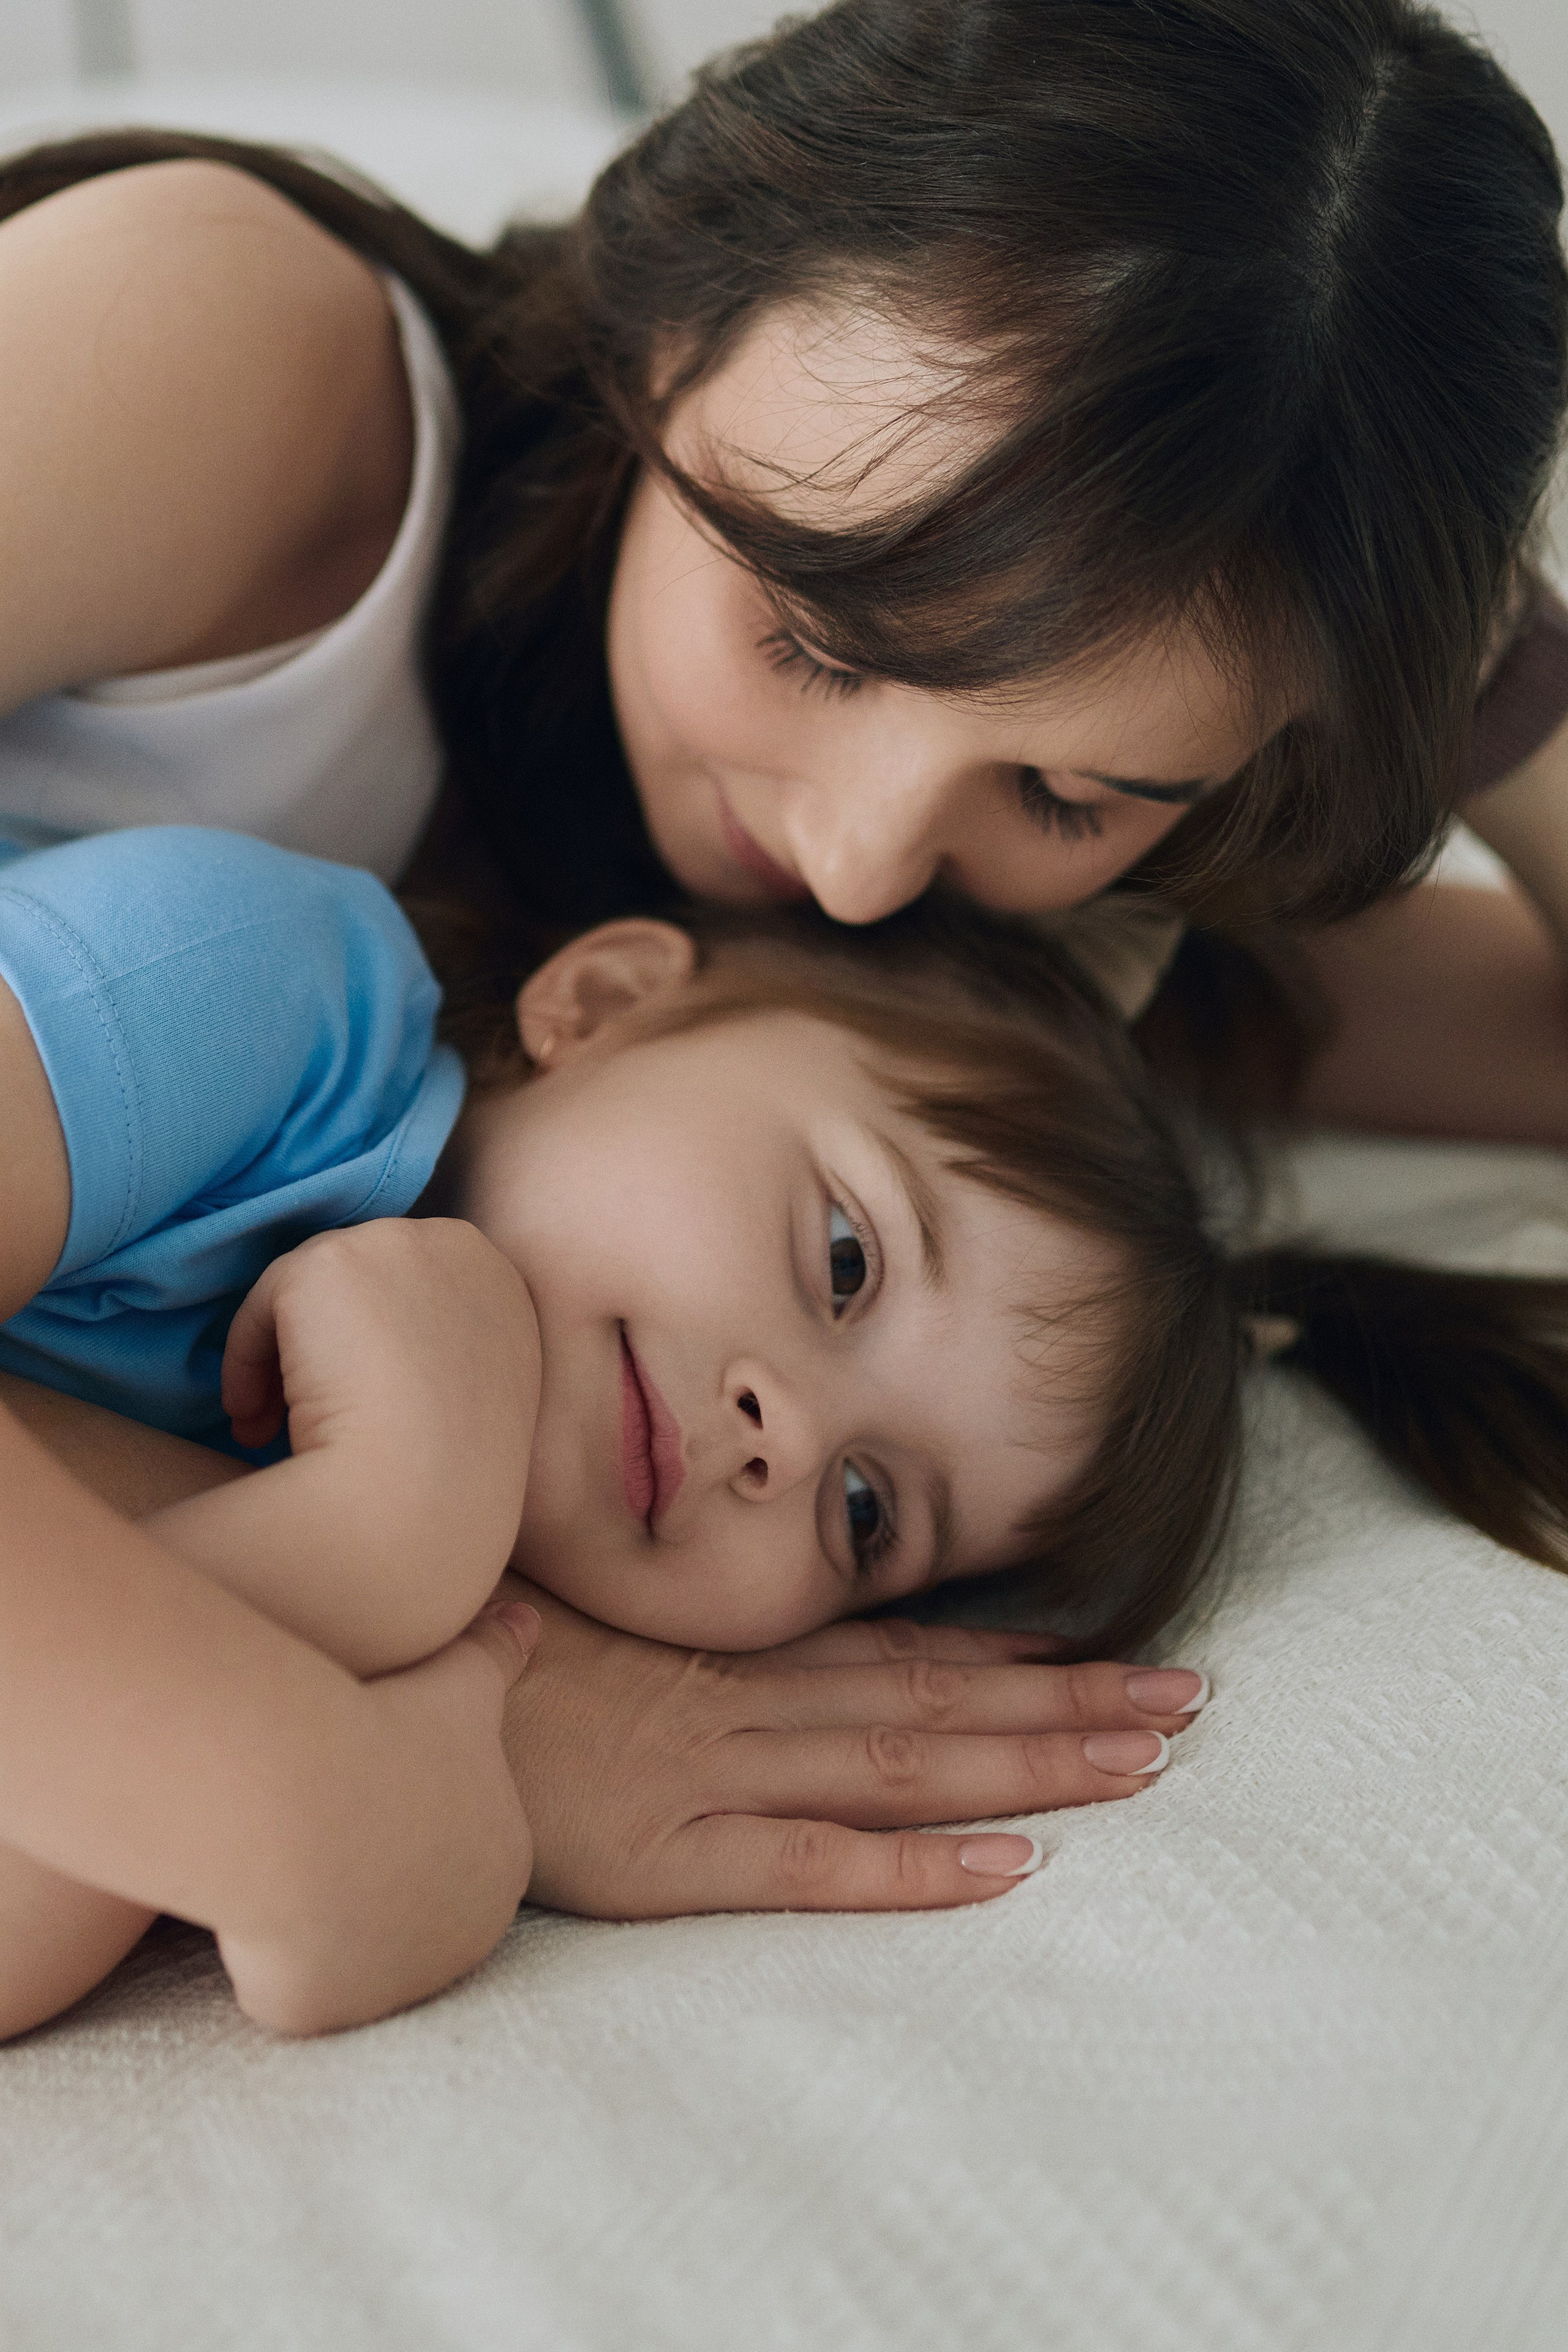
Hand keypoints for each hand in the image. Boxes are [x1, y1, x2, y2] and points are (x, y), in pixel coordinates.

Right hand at [219, 1601, 540, 2035]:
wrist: (307, 1798)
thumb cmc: (389, 1729)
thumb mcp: (458, 1680)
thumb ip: (497, 1655)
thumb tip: (529, 1617)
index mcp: (501, 1867)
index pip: (449, 1852)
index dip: (397, 1815)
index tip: (360, 1780)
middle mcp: (461, 1942)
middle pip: (400, 1911)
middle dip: (362, 1874)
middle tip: (317, 1815)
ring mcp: (393, 1988)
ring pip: (342, 1951)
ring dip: (315, 1913)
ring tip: (285, 1851)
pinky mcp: (322, 2013)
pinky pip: (287, 1988)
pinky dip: (265, 1952)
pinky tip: (257, 1901)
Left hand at [225, 1215, 537, 1475]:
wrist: (421, 1493)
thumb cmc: (449, 1475)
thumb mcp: (475, 1396)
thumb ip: (442, 1350)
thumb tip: (375, 1357)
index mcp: (502, 1284)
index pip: (419, 1291)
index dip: (375, 1347)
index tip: (354, 1406)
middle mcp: (457, 1248)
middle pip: (365, 1284)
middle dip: (328, 1347)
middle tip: (296, 1421)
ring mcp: (393, 1245)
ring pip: (313, 1293)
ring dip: (286, 1358)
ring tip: (268, 1429)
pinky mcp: (329, 1261)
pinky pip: (267, 1304)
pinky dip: (248, 1361)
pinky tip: (254, 1424)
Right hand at [496, 1578, 1203, 1915]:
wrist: (366, 1688)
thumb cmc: (463, 1646)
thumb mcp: (571, 1606)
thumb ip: (651, 1613)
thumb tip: (693, 1603)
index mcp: (727, 1653)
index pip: (896, 1648)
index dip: (1008, 1652)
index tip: (1104, 1648)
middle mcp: (746, 1702)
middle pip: (936, 1702)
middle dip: (1067, 1704)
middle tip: (1187, 1700)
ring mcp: (715, 1772)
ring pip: (906, 1764)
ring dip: (1032, 1763)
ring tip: (1144, 1761)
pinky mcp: (672, 1853)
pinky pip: (814, 1862)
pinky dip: (915, 1868)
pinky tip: (1008, 1869)